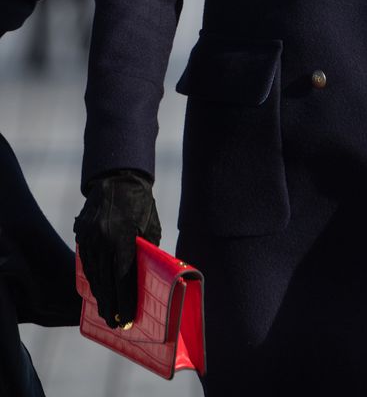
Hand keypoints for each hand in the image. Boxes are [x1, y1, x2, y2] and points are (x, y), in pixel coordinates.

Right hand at [74, 170, 160, 328]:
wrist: (118, 177)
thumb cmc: (142, 204)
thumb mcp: (150, 228)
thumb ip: (146, 253)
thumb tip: (147, 280)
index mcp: (123, 238)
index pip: (123, 279)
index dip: (125, 302)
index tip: (128, 319)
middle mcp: (103, 240)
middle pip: (106, 282)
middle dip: (111, 306)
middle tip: (116, 325)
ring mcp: (89, 238)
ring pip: (93, 275)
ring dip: (100, 296)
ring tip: (107, 312)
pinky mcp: (81, 235)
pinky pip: (86, 264)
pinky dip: (92, 279)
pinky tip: (98, 291)